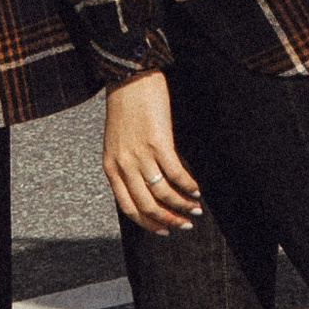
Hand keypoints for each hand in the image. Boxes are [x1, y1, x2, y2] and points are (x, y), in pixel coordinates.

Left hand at [103, 69, 203, 237]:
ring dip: (182, 205)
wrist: (128, 77)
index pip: (129, 207)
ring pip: (163, 193)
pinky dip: (188, 185)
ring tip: (195, 208)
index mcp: (111, 166)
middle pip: (147, 206)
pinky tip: (197, 189)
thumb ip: (126, 165)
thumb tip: (145, 188)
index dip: (148, 223)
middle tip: (185, 225)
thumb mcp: (117, 142)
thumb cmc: (126, 107)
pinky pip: (176, 173)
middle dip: (169, 221)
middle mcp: (123, 164)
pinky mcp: (158, 142)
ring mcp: (140, 154)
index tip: (165, 230)